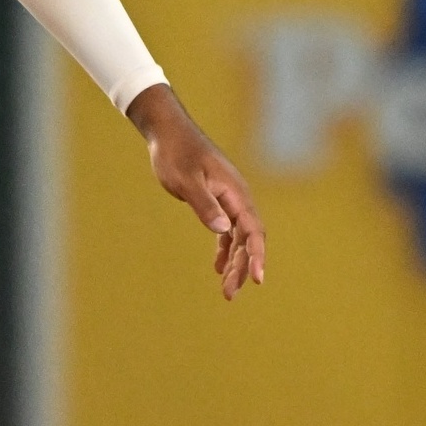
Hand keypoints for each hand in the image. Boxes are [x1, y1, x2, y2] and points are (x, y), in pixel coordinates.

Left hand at [127, 83, 266, 299]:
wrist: (168, 131)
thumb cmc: (175, 153)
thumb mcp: (185, 179)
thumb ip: (204, 204)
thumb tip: (223, 230)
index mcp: (236, 193)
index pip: (253, 230)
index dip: (257, 255)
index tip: (258, 279)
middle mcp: (238, 198)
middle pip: (248, 239)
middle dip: (243, 267)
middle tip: (230, 294)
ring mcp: (229, 199)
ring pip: (239, 237)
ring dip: (235, 262)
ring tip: (227, 290)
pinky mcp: (218, 200)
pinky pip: (228, 230)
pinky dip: (225, 248)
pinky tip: (219, 267)